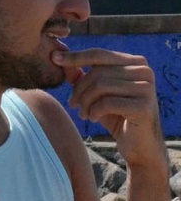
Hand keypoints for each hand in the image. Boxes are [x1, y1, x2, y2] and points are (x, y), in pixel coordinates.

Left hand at [52, 48, 165, 166]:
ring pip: (100, 86)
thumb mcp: (97, 95)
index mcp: (135, 62)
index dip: (75, 57)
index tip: (54, 58)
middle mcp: (144, 71)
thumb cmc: (117, 117)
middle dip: (79, 89)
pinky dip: (94, 111)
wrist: (139, 146)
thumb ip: (82, 76)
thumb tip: (60, 58)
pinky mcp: (144, 106)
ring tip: (83, 114)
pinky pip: (107, 103)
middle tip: (72, 104)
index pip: (99, 54)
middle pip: (97, 72)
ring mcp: (146, 88)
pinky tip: (93, 119)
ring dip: (85, 102)